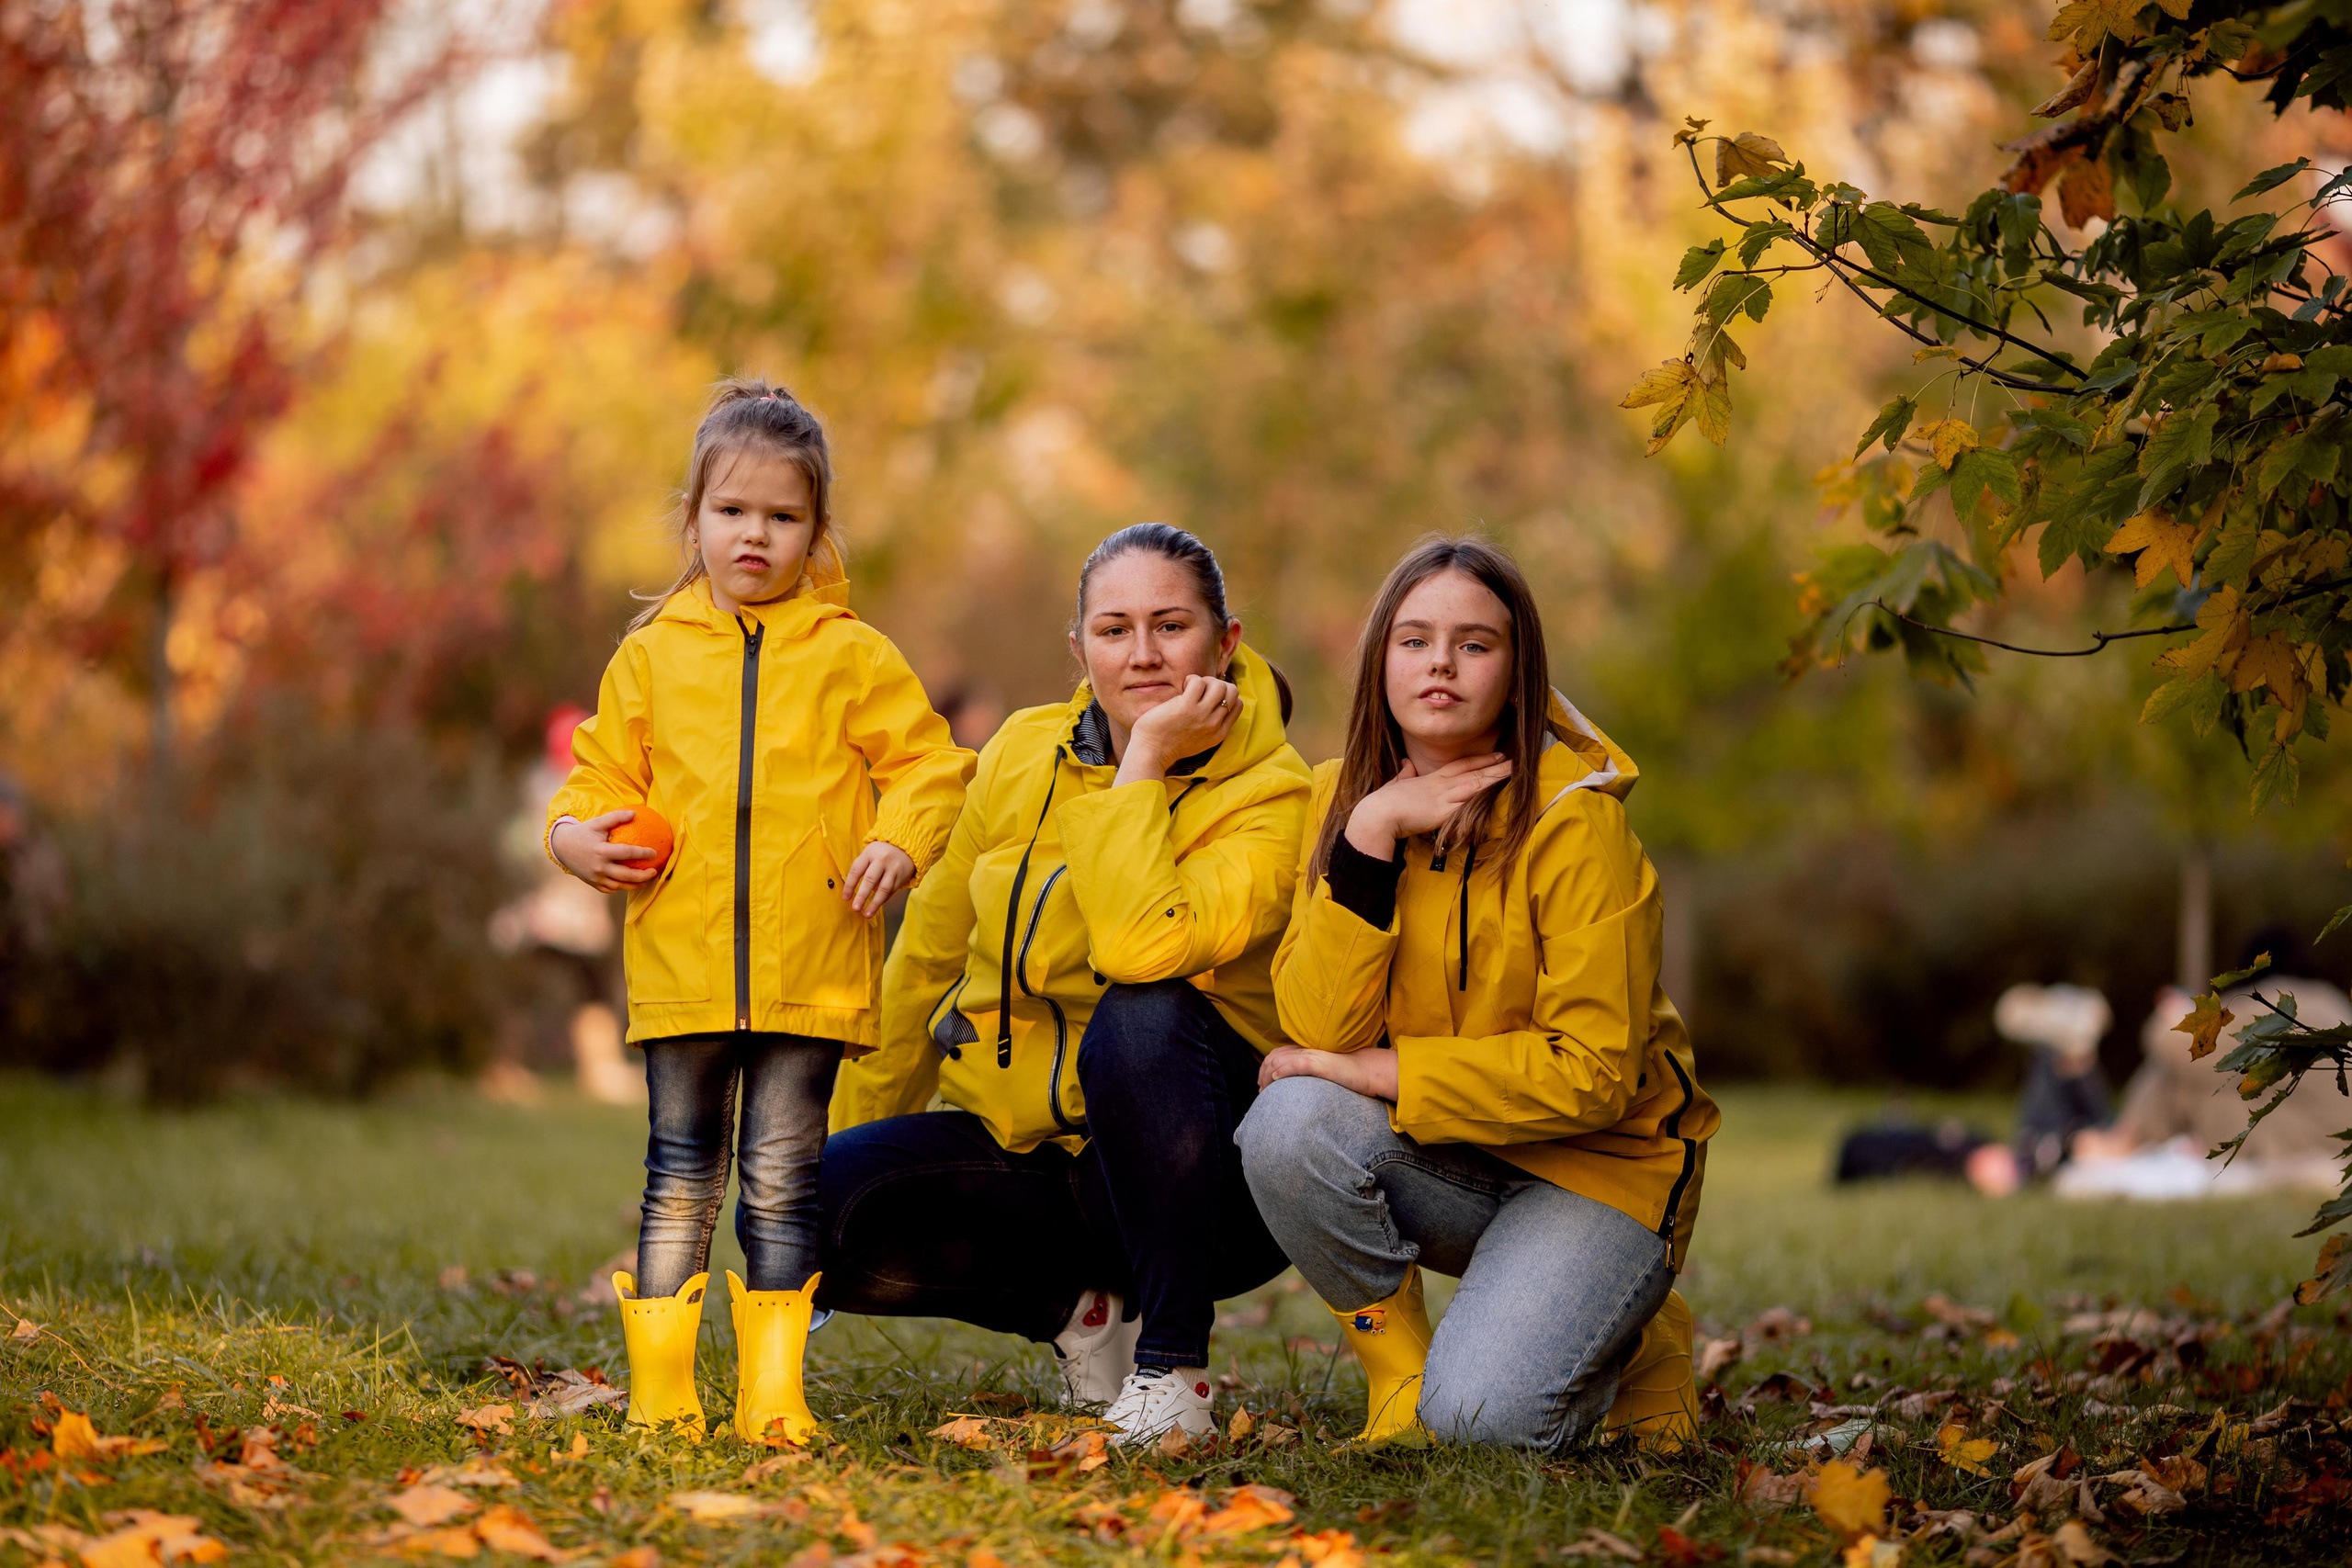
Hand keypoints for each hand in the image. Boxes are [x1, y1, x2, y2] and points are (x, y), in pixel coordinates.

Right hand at [550, 809, 659, 893]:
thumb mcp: (597, 823)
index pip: (626, 853)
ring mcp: (595, 877)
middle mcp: (599, 867)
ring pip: (619, 885)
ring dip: (635, 884)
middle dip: (643, 875)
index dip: (642, 853)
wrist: (562, 847)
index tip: (654, 853)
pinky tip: (631, 883)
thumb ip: (616, 817)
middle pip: (626, 875)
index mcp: (601, 851)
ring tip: (646, 880)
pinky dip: (621, 887)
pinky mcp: (593, 883)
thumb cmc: (583, 832)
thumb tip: (635, 814)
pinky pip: (610, 889)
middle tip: (654, 871)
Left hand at [841, 840, 915, 917]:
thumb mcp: (869, 853)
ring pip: (884, 889)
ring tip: (867, 914)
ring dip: (875, 903)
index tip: (845, 898)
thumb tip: (851, 889)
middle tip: (855, 908)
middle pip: (870, 879)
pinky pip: (891, 892)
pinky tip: (876, 907)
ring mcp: (893, 869)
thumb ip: (861, 868)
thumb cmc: (880, 853)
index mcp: (869, 853)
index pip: (857, 870)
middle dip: (862, 895)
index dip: (850, 885)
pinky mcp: (901, 877)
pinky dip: (883, 900)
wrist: (905, 847)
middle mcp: (882, 860)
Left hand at [1116, 673, 1239, 784]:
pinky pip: (1198, 682)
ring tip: (1191, 688)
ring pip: (1219, 685)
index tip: (1209, 697)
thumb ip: (1210, 725)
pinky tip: (1182, 687)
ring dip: (1205, 680)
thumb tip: (1212, 701)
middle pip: (1232, 692)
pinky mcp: (1186, 707)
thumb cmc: (1169, 744)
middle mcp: (1214, 724)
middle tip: (1201, 690)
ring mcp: (1202, 715)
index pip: (1238, 705)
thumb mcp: (1199, 740)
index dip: (1226, 694)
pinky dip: (1191, 679)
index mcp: (1219, 733)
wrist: (1151, 752)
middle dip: (1218, 684)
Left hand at [1258, 1044, 1399, 1100]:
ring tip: (1265, 1089)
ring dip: (1268, 1075)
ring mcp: (1312, 1056)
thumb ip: (1309, 1076)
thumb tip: (1297, 1089)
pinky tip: (1277, 1079)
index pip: (1277, 1054)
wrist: (1367, 1070)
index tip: (1263, 1084)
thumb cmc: (1348, 1075)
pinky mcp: (1319, 1063)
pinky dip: (1283, 1070)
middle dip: (1263, 1073)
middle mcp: (1306, 1051)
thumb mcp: (1323, 1073)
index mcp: (1306, 1052)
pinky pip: (1296, 1064)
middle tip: (1261, 1090)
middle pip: (1274, 1057)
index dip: (1265, 1068)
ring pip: (1280, 1060)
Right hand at [1343, 753, 1510, 858]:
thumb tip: (1407, 764)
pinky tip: (1497, 795)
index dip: (1478, 760)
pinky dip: (1483, 799)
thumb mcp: (1395, 783)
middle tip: (1513, 759)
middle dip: (1493, 766)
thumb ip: (1405, 774)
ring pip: (1474, 784)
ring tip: (1512, 771)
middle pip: (1472, 772)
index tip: (1494, 755)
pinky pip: (1469, 805)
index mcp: (1430, 779)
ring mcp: (1443, 798)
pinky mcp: (1443, 813)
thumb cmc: (1384, 802)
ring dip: (1494, 777)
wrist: (1378, 815)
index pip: (1459, 766)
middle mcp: (1440, 786)